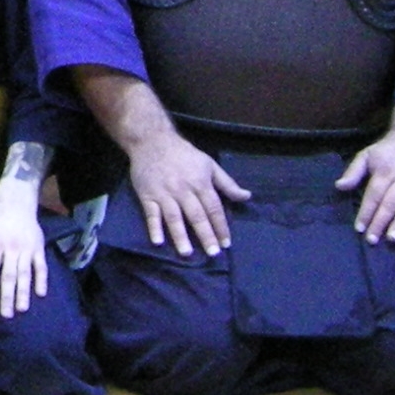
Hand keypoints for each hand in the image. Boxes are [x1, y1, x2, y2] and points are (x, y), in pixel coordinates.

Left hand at [0, 183, 49, 317]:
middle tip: (6, 316)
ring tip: (22, 309)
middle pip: (8, 276)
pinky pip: (41, 266)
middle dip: (7, 297)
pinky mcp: (39, 248)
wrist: (15, 205)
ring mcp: (26, 249)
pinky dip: (42, 280)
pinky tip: (41, 294)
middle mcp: (10, 249)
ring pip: (25, 273)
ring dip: (24, 292)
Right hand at [126, 135, 249, 256]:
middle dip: (206, 235)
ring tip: (187, 253)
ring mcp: (164, 193)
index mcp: (200, 182)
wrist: (152, 141)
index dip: (221, 226)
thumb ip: (227, 183)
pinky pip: (151, 214)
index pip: (214, 208)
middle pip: (196, 216)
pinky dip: (154, 227)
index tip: (226, 244)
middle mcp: (183, 190)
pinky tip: (158, 242)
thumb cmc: (184, 154)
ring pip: (174, 217)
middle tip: (213, 254)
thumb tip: (247, 197)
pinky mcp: (147, 195)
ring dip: (180, 236)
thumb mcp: (209, 164)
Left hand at [337, 128, 394, 242]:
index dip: (366, 212)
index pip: (374, 195)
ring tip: (392, 239)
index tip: (359, 228)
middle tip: (372, 240)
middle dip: (380, 223)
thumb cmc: (388, 150)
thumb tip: (339, 187)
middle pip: (390, 204)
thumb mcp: (367, 155)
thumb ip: (353, 172)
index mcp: (385, 172)